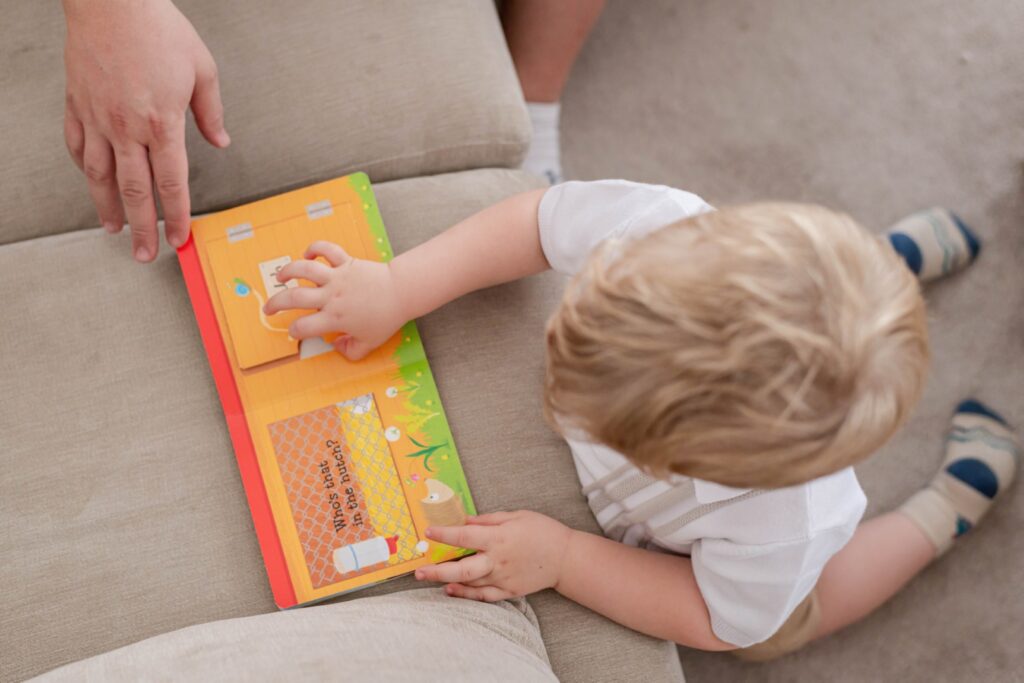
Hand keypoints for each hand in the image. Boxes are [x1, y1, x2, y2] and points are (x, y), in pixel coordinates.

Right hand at [63, 0, 229, 261]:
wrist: (112, 1)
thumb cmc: (158, 29)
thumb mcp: (202, 69)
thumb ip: (210, 112)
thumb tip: (221, 141)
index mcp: (162, 123)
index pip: (172, 183)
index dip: (176, 216)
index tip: (178, 238)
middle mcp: (127, 127)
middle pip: (135, 191)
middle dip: (142, 228)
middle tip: (143, 254)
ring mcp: (97, 118)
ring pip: (100, 175)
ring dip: (108, 207)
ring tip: (114, 230)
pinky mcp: (77, 104)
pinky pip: (76, 145)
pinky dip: (83, 167)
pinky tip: (91, 182)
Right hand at [262, 241, 407, 360]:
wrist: (401, 292)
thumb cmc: (386, 318)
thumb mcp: (369, 343)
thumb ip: (351, 351)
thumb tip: (337, 347)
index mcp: (334, 318)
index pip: (304, 327)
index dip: (295, 332)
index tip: (295, 332)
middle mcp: (331, 297)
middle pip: (293, 298)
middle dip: (275, 304)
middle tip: (268, 308)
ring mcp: (337, 277)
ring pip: (304, 269)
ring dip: (288, 271)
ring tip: (280, 277)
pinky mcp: (345, 262)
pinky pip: (326, 250)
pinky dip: (315, 248)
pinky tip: (308, 254)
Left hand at [414, 511, 573, 601]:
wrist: (566, 557)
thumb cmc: (542, 531)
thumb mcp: (516, 516)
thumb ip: (488, 520)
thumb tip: (465, 521)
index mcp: (499, 538)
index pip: (465, 537)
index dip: (444, 534)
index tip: (428, 532)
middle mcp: (498, 561)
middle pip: (462, 568)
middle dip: (438, 570)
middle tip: (419, 571)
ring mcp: (503, 579)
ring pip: (470, 584)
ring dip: (448, 582)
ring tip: (429, 579)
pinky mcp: (509, 591)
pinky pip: (484, 596)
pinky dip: (467, 595)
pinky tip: (452, 590)